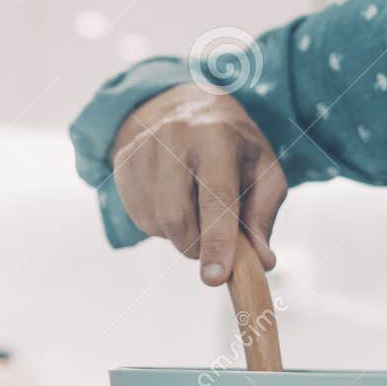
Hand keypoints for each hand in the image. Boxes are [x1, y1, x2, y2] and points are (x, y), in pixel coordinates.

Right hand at [110, 84, 286, 284]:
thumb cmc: (233, 145)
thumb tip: (261, 262)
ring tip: (196, 210)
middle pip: (177, 218)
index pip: (216, 198)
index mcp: (217, 136)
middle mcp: (174, 138)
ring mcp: (143, 149)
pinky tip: (174, 200)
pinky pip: (139, 217)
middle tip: (214, 244)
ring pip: (156, 223)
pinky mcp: (123, 163)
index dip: (217, 242)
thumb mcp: (263, 170)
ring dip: (180, 235)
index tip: (215, 278)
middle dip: (197, 246)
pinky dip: (160, 224)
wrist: (186, 106)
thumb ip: (263, 216)